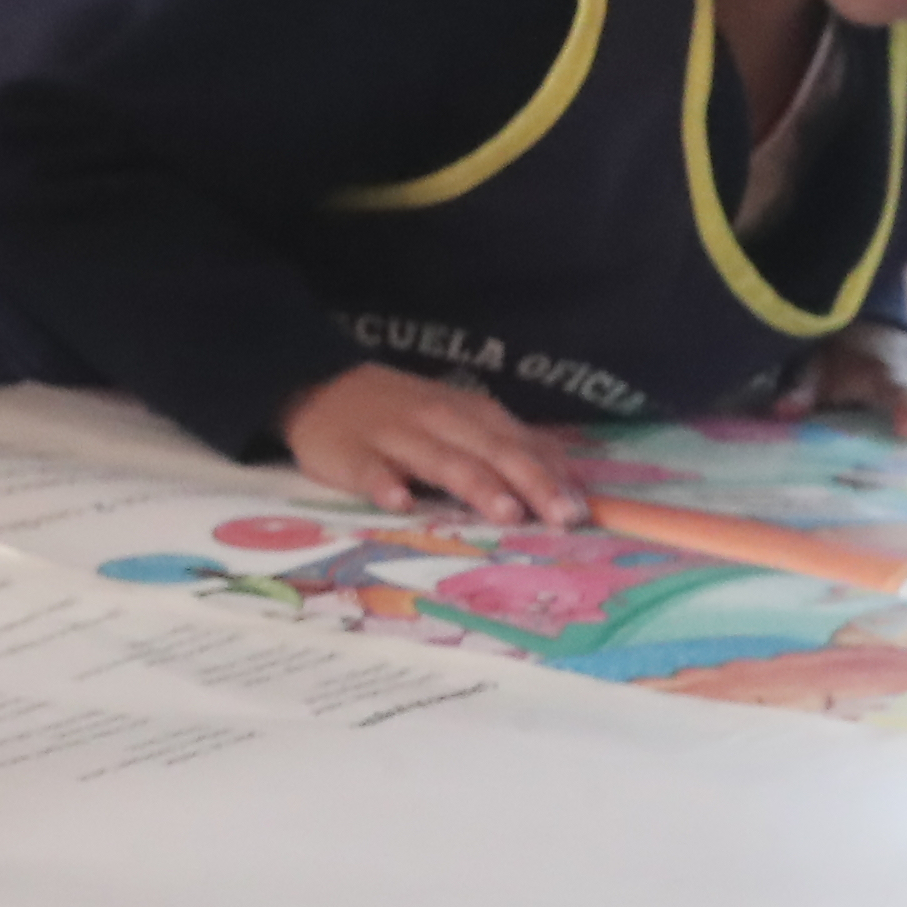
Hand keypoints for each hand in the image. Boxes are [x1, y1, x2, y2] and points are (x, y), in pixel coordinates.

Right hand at [278, 364, 582, 525]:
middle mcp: (440, 422)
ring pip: (440, 460)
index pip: (519, 444)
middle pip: (492, 452)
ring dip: (475, 484)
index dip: (554, 475)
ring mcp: (394, 437)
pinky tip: (398, 502)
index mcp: (470, 415)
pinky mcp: (350, 454)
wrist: (320, 389)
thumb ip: (508, 445)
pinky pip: (369, 470)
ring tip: (506, 514)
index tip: (586, 509)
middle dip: (531, 483)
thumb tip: (569, 476)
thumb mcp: (460, 419)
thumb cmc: (403, 414)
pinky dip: (384, 483)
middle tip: (564, 518)